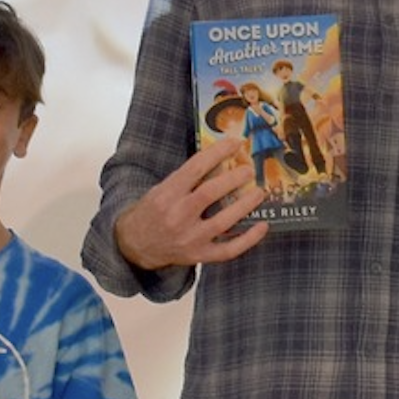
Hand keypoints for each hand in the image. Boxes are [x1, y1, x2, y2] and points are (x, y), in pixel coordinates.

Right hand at [113, 138, 268, 271]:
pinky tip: (263, 226)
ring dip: (245, 206)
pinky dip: (248, 239)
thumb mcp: (162, 189)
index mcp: (166, 194)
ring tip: (259, 192)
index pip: (195, 168)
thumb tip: (222, 162)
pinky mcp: (199, 256)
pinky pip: (228, 250)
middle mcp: (177, 216)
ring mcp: (189, 239)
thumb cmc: (153, 212)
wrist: (136, 245)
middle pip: (209, 194)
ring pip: (223, 222)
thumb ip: (188, 179)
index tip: (235, 143)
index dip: (217, 153)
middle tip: (250, 170)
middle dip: (234, 179)